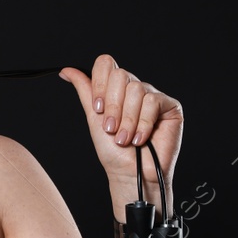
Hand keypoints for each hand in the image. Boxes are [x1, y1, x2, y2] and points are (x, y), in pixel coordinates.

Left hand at [59, 54, 183, 191]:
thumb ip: (85, 91)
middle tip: (111, 129)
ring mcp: (153, 96)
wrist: (130, 173)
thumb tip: (66, 70)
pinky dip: (143, 123)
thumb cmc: (113, 151)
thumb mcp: (94, 118)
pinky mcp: (170, 106)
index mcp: (116, 89)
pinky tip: (140, 139)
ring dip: (127, 120)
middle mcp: (135, 88)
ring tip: (124, 139)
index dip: (100, 84)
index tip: (98, 109)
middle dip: (112, 106)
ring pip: (136, 89)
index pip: (106, 64)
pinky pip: (152, 101)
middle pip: (120, 75)